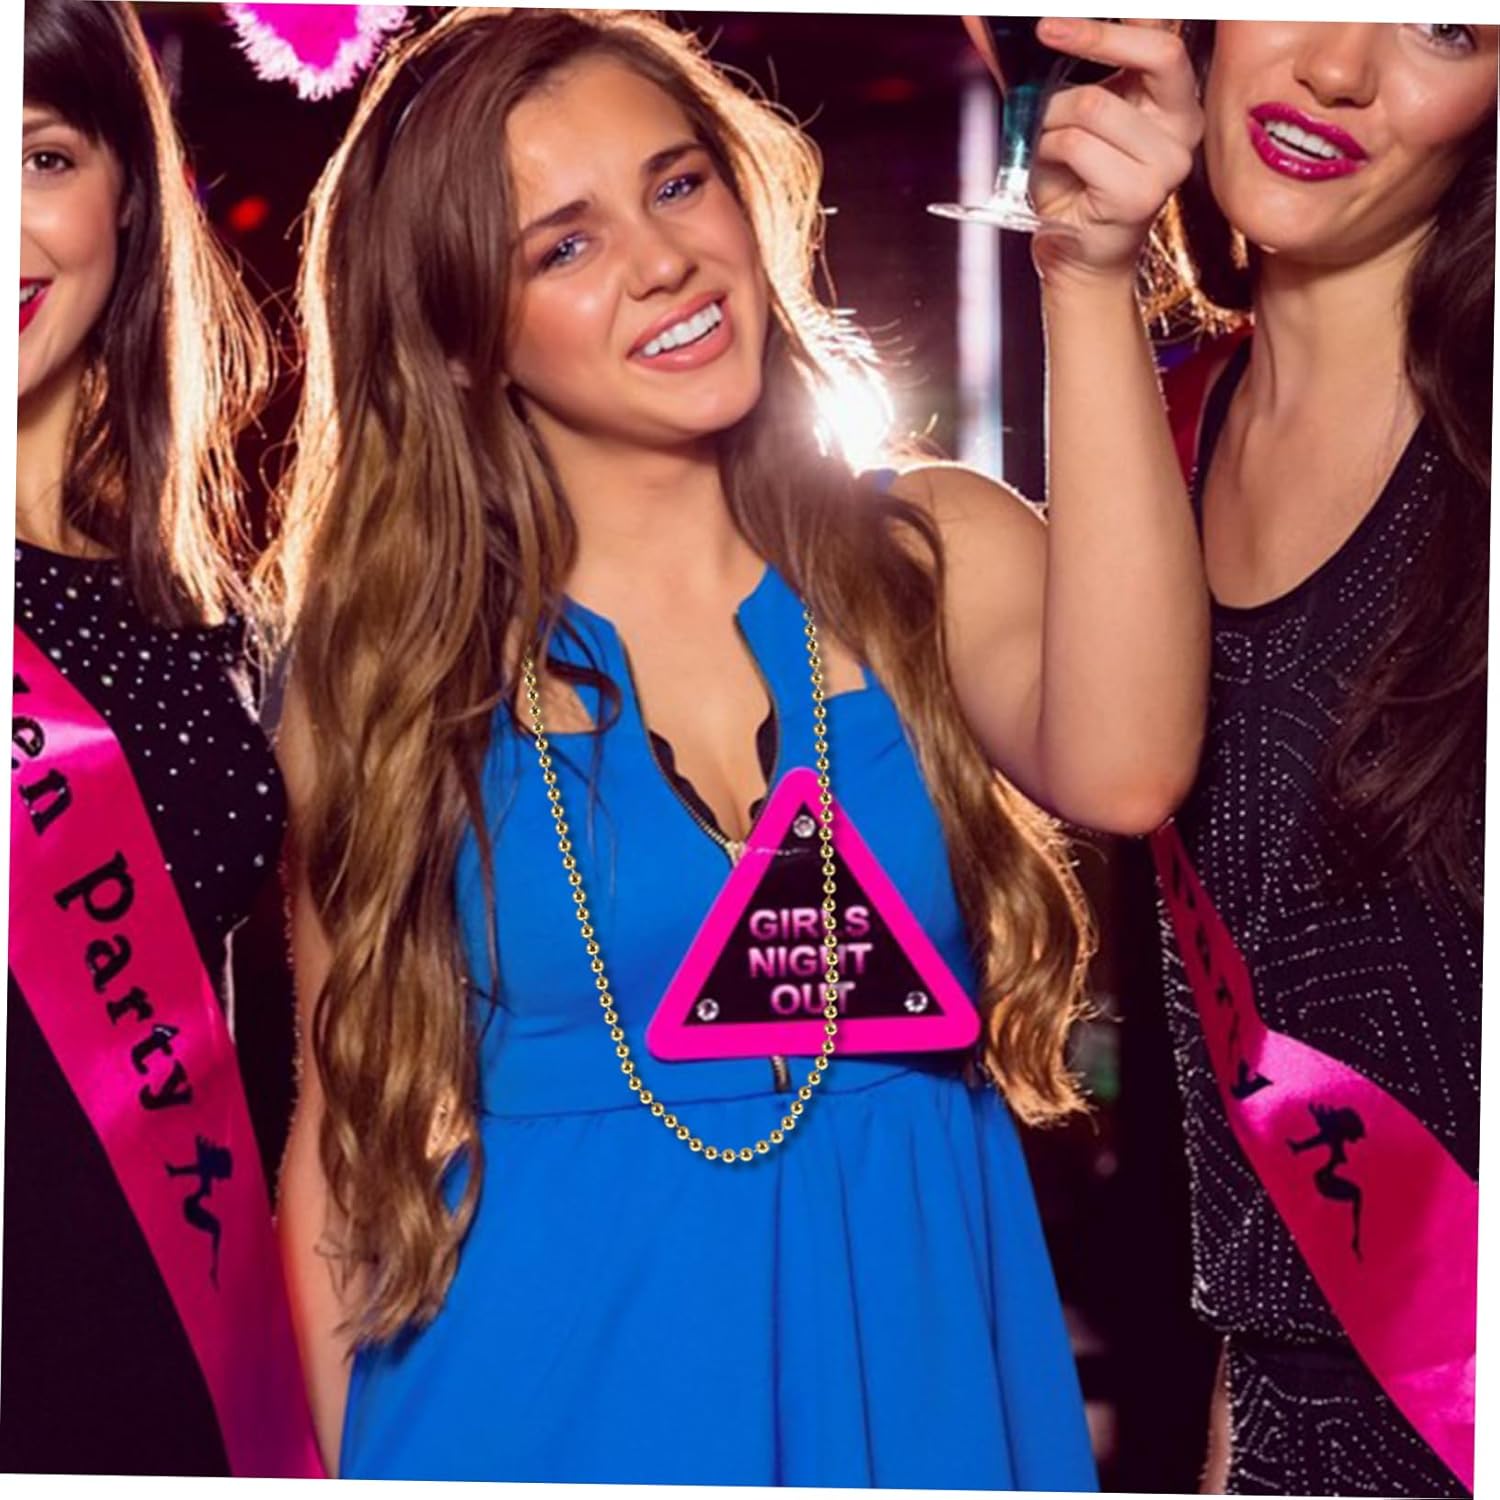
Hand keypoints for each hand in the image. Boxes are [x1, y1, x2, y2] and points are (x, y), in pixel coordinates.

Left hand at [1028, 18, 1201, 288]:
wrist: (1075, 253)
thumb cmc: (1072, 181)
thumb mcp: (1062, 114)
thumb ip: (1042, 67)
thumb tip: (980, 20)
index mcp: (1175, 99)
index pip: (1164, 37)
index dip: (1118, 20)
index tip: (1062, 17)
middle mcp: (1185, 125)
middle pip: (1157, 53)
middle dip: (1094, 36)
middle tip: (1047, 31)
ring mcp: (1169, 162)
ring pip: (1095, 105)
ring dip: (1052, 120)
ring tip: (1047, 143)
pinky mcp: (1141, 194)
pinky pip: (1078, 146)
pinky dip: (1049, 150)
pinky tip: (1053, 168)